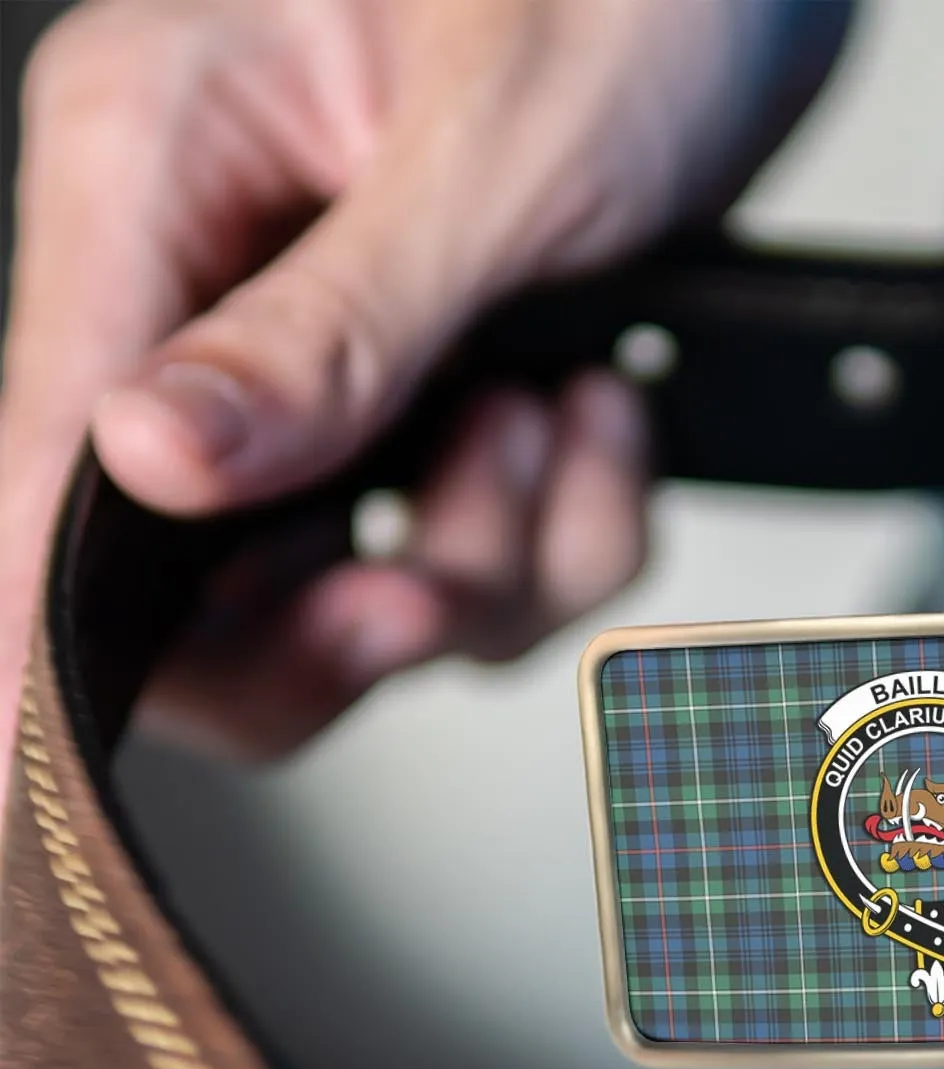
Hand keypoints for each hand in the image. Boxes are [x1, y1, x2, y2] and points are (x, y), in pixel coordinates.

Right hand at [0, 0, 843, 758]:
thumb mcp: (491, 154)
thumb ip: (328, 329)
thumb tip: (145, 461)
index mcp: (160, 169)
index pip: (47, 443)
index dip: (38, 621)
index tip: (23, 759)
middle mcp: (223, 284)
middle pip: (205, 581)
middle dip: (356, 614)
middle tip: (438, 588)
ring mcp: (337, 366)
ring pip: (376, 590)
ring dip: (503, 551)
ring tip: (563, 414)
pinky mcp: (438, 414)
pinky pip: (498, 561)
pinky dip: (576, 527)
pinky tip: (604, 414)